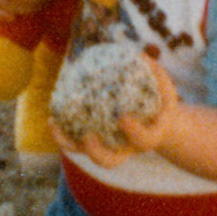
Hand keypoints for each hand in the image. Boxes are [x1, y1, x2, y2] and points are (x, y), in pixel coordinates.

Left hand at [51, 55, 176, 166]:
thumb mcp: (164, 88)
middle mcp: (126, 149)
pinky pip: (76, 144)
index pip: (143, 141)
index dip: (133, 132)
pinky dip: (62, 135)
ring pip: (85, 155)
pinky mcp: (95, 145)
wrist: (156, 122)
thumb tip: (138, 54)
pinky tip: (52, 119)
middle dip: (97, 152)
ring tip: (55, 124)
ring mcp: (110, 149)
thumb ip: (155, 73)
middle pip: (110, 161)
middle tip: (88, 135)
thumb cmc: (159, 101)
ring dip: (69, 143)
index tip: (122, 116)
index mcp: (148, 138)